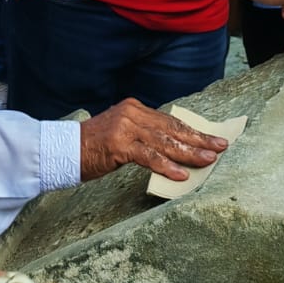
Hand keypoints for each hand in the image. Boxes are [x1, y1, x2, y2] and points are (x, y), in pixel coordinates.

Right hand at [78, 98, 227, 181]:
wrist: (63, 150)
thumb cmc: (93, 147)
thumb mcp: (122, 134)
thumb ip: (144, 136)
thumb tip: (173, 150)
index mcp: (134, 108)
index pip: (170, 120)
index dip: (192, 130)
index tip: (212, 138)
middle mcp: (132, 113)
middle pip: (172, 128)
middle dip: (198, 139)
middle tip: (221, 147)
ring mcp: (125, 128)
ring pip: (164, 141)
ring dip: (189, 152)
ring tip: (208, 159)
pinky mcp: (119, 145)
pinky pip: (149, 157)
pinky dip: (167, 166)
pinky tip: (181, 174)